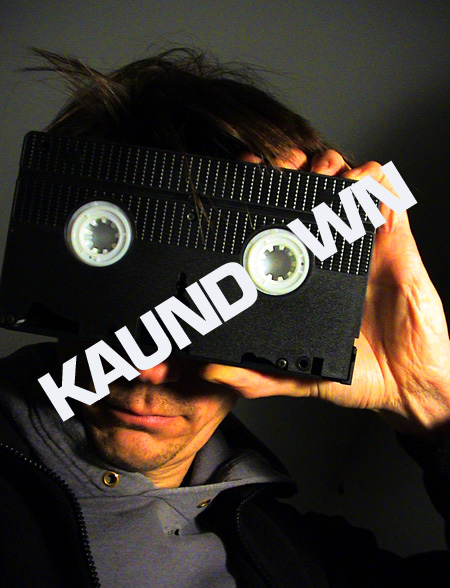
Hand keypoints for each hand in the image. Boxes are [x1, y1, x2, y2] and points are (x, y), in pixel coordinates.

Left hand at [199, 149, 449, 437]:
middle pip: (306, 193)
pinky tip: (356, 184)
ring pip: (343, 184)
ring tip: (318, 173)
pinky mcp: (394, 243)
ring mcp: (361, 245)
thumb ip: (256, 376)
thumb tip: (212, 370)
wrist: (406, 384)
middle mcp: (327, 256)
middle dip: (291, 168)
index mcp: (300, 276)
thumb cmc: (354, 374)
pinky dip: (371, 179)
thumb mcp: (296, 376)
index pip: (273, 223)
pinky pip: (385, 196)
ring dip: (328, 167)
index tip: (241, 181)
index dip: (256, 196)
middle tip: (282, 170)